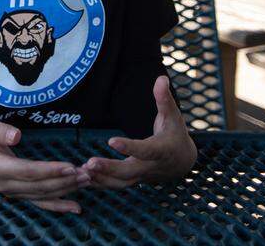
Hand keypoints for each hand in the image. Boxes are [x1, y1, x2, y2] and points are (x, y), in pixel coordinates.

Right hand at [0, 116, 86, 213]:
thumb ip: (0, 130)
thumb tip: (16, 136)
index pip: (28, 171)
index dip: (50, 171)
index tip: (70, 166)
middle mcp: (4, 185)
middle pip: (39, 186)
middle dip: (64, 181)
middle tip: (85, 173)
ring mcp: (11, 192)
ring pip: (42, 195)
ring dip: (65, 190)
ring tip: (85, 181)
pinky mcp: (18, 193)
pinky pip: (40, 202)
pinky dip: (58, 205)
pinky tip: (75, 207)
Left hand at [80, 75, 196, 189]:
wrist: (183, 161)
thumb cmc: (175, 133)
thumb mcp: (173, 115)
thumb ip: (164, 99)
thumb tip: (161, 78)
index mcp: (161, 150)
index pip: (145, 150)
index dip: (129, 147)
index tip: (111, 141)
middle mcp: (151, 166)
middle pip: (129, 171)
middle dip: (109, 169)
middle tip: (89, 163)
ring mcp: (142, 176)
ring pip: (121, 183)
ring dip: (101, 179)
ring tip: (81, 171)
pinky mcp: (134, 180)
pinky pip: (117, 185)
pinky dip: (101, 184)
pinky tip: (84, 178)